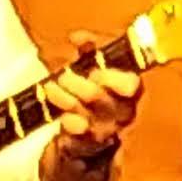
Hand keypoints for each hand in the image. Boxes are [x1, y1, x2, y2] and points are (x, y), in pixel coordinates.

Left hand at [41, 31, 144, 174]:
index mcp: (130, 89)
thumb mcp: (96, 63)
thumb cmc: (97, 86)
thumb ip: (90, 47)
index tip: (94, 71)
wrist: (89, 125)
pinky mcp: (89, 143)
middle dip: (77, 84)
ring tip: (51, 87)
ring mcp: (105, 128)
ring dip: (64, 97)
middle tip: (64, 76)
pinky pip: (77, 133)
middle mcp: (122, 111)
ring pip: (83, 112)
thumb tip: (76, 37)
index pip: (130, 85)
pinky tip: (62, 116)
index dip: (111, 78)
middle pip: (98, 97)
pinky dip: (68, 121)